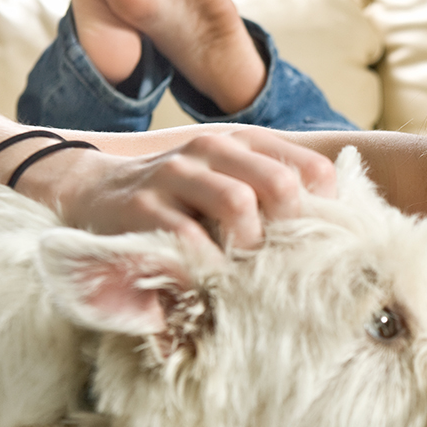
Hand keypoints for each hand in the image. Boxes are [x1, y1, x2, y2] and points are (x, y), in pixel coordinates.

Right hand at [36, 127, 336, 250]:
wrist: (93, 191)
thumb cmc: (179, 200)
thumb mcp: (228, 183)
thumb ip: (272, 198)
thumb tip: (333, 234)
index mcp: (247, 144)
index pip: (313, 169)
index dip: (324, 212)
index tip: (314, 246)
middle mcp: (215, 148)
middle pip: (280, 184)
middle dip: (286, 232)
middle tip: (279, 266)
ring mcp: (177, 172)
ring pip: (237, 204)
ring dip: (247, 247)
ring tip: (242, 274)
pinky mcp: (144, 205)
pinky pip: (188, 237)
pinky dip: (205, 266)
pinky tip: (207, 283)